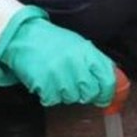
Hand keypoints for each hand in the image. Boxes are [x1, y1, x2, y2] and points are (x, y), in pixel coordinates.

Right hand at [0, 0, 115, 106]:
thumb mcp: (79, 46)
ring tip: (57, 79)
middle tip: (77, 87)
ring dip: (65, 93)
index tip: (105, 98)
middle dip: (85, 94)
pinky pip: (53, 100)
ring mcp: (59, 74)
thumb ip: (96, 63)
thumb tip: (113, 82)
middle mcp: (75, 63)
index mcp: (87, 52)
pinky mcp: (43, 83)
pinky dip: (49, 95)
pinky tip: (46, 81)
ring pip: (71, 98)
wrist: (24, 36)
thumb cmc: (52, 42)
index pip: (107, 80)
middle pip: (90, 93)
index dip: (108, 93)